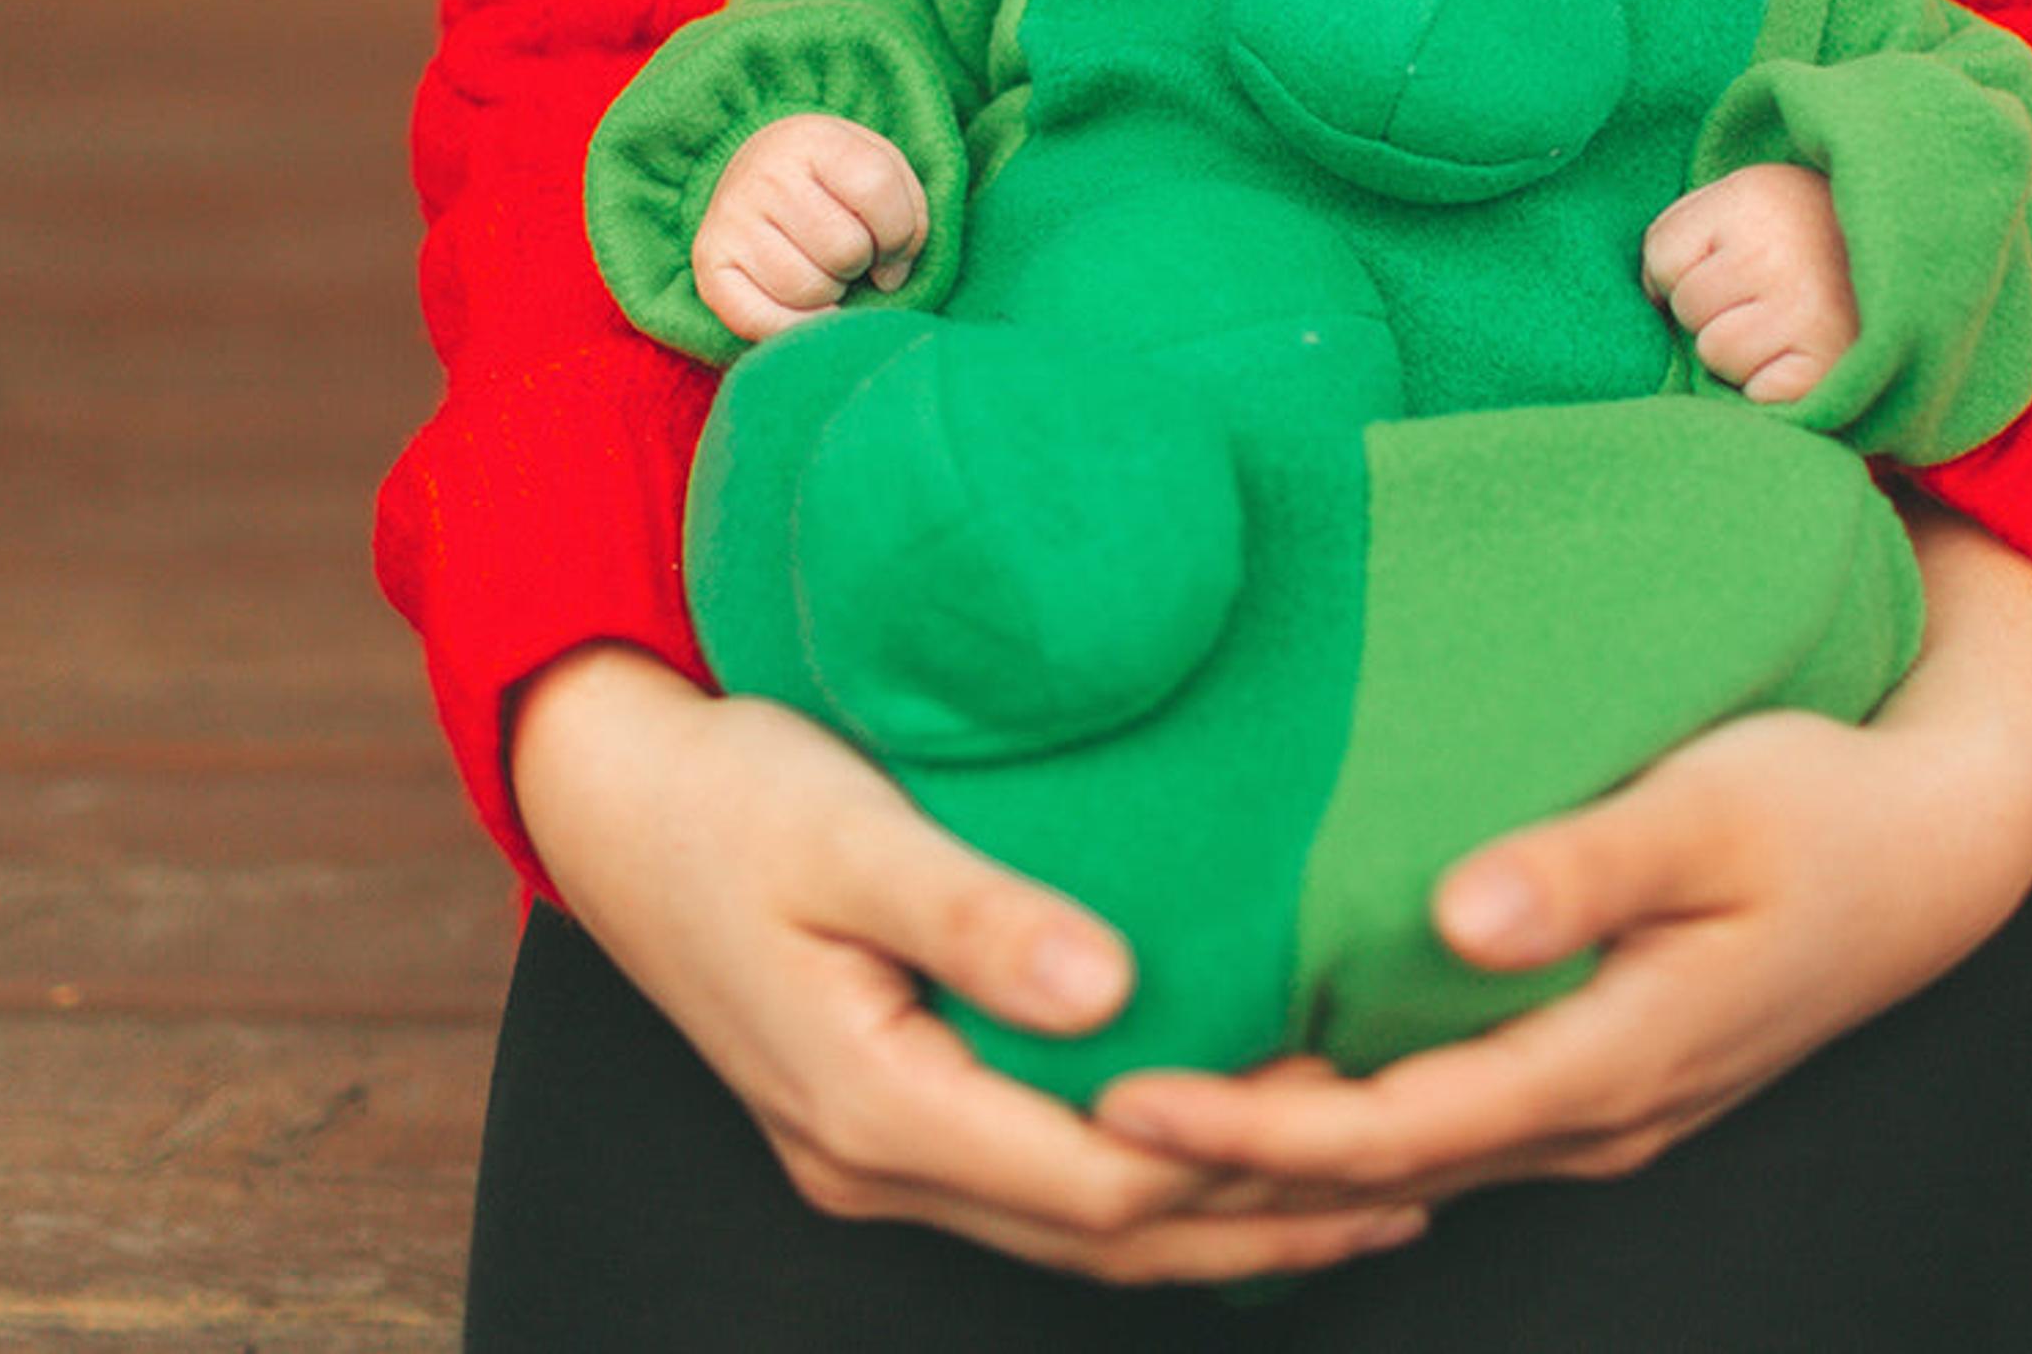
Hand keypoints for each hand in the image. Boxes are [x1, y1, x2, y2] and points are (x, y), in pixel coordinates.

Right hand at [510, 645, 1430, 1281]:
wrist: (607, 795)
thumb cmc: (729, 791)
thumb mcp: (845, 828)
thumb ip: (973, 912)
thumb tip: (1110, 987)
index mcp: (869, 1100)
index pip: (1098, 1180)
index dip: (1241, 1163)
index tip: (1369, 1113)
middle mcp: (870, 1159)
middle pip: (1104, 1240)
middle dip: (1264, 1221)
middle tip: (1425, 1174)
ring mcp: (868, 1156)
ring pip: (1075, 1239)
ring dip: (1221, 1230)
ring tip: (1369, 1194)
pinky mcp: (879, 1122)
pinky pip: (1038, 1196)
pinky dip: (1148, 1202)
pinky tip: (1232, 1169)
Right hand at [694, 114, 929, 341]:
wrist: (756, 172)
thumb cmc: (834, 183)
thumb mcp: (881, 171)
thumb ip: (908, 217)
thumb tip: (889, 280)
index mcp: (814, 140)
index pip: (877, 190)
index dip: (899, 232)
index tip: (889, 244)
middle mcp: (765, 175)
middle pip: (845, 249)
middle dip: (861, 264)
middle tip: (848, 255)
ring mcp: (730, 219)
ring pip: (809, 290)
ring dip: (831, 294)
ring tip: (821, 271)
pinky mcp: (707, 265)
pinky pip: (761, 322)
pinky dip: (794, 326)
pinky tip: (803, 307)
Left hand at [1087, 513, 2031, 1206]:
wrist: (1939, 845)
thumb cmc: (1820, 805)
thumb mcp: (1715, 810)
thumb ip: (1589, 864)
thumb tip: (1461, 915)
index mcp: (1611, 1062)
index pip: (1391, 1131)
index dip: (1251, 1129)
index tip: (1123, 1097)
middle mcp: (1592, 1116)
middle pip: (1376, 1174)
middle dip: (1222, 1166)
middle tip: (1065, 1126)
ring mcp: (1595, 1111)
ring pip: (1403, 1164)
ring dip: (1271, 1156)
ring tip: (1127, 1115)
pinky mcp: (1591, 1075)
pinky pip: (1440, 1125)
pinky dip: (1338, 1125)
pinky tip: (1260, 1084)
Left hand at [1642, 162, 1856, 404]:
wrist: (1913, 264)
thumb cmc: (1805, 237)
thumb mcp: (1741, 204)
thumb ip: (1680, 236)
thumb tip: (1649, 298)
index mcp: (1753, 198)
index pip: (1662, 258)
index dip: (1686, 270)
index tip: (1735, 262)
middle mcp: (1777, 252)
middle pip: (1686, 308)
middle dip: (1714, 310)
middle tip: (1773, 296)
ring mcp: (1805, 313)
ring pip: (1715, 353)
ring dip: (1740, 351)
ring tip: (1788, 327)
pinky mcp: (1823, 369)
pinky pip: (1751, 393)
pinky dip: (1769, 387)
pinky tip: (1803, 359)